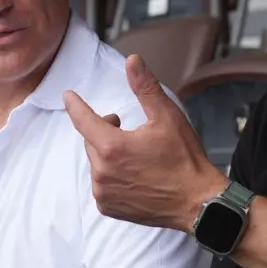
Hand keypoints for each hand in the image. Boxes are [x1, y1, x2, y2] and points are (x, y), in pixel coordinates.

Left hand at [64, 53, 228, 233]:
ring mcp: (103, 192)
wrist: (198, 203)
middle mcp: (102, 172)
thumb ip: (145, 87)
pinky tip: (134, 175)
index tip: (68, 95)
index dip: (75, 105)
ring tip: (136, 156)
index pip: (83, 119)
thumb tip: (132, 60)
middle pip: (92, 141)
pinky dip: (112, 176)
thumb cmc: (184, 159)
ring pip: (96, 163)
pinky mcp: (108, 207)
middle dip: (105, 131)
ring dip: (108, 155)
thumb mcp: (167, 117)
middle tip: (128, 131)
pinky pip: (101, 184)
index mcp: (112, 147)